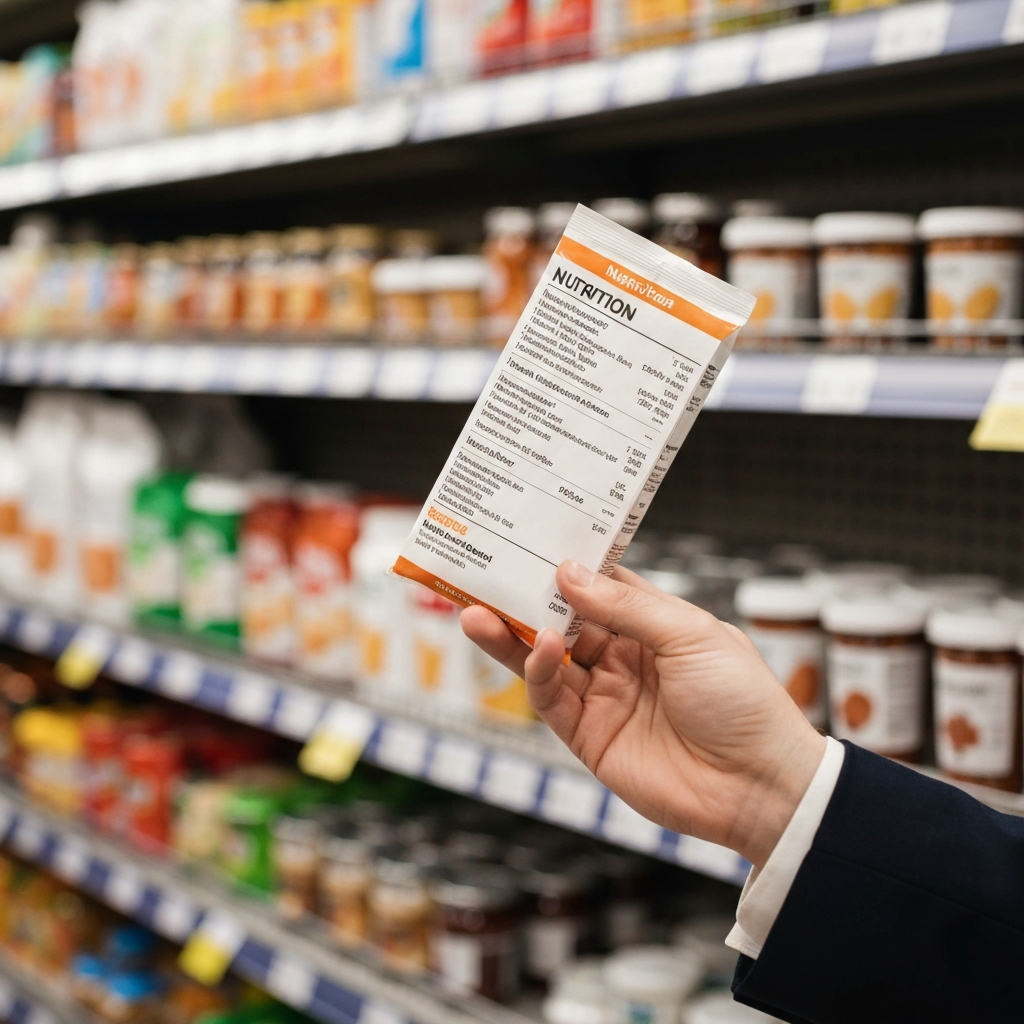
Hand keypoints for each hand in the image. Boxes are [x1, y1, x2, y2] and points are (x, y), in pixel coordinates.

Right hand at [461, 560, 825, 868]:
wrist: (760, 787)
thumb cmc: (742, 701)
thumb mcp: (691, 635)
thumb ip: (626, 605)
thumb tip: (570, 573)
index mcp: (653, 626)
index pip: (598, 587)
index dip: (567, 565)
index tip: (530, 538)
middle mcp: (623, 658)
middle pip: (561, 622)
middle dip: (523, 600)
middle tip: (482, 575)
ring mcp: (604, 698)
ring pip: (545, 660)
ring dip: (511, 636)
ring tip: (477, 611)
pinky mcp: (590, 738)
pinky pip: (552, 700)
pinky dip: (539, 672)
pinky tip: (536, 647)